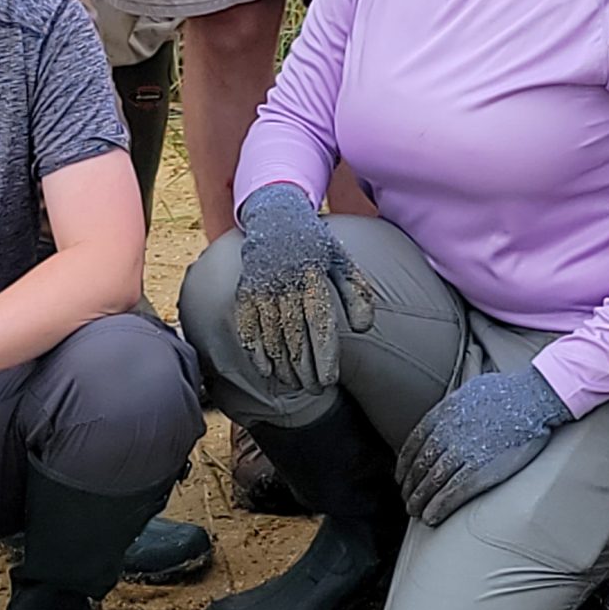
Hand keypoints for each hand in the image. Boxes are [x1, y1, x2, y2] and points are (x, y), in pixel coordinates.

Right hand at [231, 183, 375, 392]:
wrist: (276, 219)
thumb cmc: (316, 247)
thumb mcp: (342, 262)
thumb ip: (357, 293)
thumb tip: (364, 328)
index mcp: (314, 276)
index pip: (320, 323)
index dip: (325, 355)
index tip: (330, 380)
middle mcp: (286, 284)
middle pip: (296, 336)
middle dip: (306, 369)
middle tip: (316, 390)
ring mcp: (262, 289)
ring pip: (272, 337)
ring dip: (283, 367)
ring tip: (297, 386)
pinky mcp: (244, 293)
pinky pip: (248, 329)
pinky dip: (256, 353)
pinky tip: (267, 372)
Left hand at [395, 367, 572, 525]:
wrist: (533, 397)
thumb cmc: (508, 391)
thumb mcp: (470, 389)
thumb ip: (452, 405)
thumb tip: (444, 414)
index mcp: (443, 413)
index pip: (413, 444)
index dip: (404, 464)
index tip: (401, 476)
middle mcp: (447, 433)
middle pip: (420, 466)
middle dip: (410, 486)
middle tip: (407, 499)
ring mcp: (462, 452)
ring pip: (431, 482)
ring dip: (419, 500)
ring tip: (415, 511)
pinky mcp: (480, 470)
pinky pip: (451, 493)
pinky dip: (437, 507)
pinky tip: (430, 517)